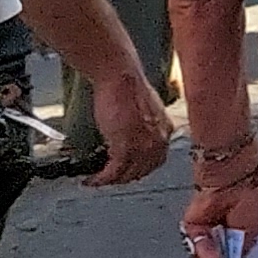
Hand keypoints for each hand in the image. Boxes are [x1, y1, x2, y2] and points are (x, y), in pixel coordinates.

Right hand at [83, 66, 172, 188]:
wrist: (119, 77)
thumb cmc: (126, 86)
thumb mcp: (142, 110)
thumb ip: (141, 126)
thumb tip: (130, 136)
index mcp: (165, 129)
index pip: (156, 160)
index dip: (140, 169)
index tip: (127, 172)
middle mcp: (159, 140)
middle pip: (143, 171)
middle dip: (124, 178)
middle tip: (108, 179)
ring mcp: (143, 145)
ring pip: (128, 174)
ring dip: (111, 181)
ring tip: (98, 181)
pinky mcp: (125, 146)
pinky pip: (114, 172)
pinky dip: (102, 179)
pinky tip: (92, 180)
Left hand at [181, 171, 257, 257]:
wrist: (234, 180)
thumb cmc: (250, 201)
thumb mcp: (253, 234)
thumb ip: (240, 254)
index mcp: (239, 242)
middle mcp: (221, 241)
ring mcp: (206, 236)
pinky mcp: (192, 228)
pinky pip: (196, 245)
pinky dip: (204, 251)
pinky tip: (213, 253)